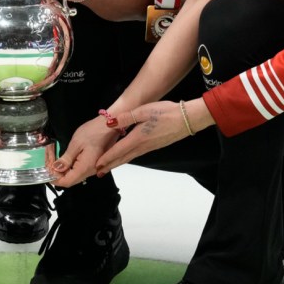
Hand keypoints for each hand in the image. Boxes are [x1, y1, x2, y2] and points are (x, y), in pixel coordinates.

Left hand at [51, 111, 123, 186]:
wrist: (110, 125)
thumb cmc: (95, 131)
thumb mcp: (76, 143)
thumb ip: (66, 158)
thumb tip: (57, 168)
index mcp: (85, 168)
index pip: (66, 182)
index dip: (54, 178)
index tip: (46, 168)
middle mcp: (90, 171)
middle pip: (68, 179)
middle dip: (55, 170)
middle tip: (49, 155)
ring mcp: (92, 168)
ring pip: (73, 173)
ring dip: (61, 166)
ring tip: (53, 152)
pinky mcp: (93, 162)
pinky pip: (78, 168)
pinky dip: (68, 163)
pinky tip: (63, 154)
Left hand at [91, 98, 214, 175]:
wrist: (187, 119)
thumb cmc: (166, 113)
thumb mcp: (144, 111)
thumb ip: (126, 118)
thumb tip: (109, 123)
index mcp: (137, 138)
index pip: (117, 151)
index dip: (106, 159)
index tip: (96, 166)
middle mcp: (142, 146)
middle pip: (122, 158)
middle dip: (110, 165)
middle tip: (99, 172)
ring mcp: (149, 147)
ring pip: (130, 157)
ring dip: (118, 162)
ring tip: (109, 167)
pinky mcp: (155, 145)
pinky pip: (137, 154)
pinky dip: (127, 157)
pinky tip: (126, 156)